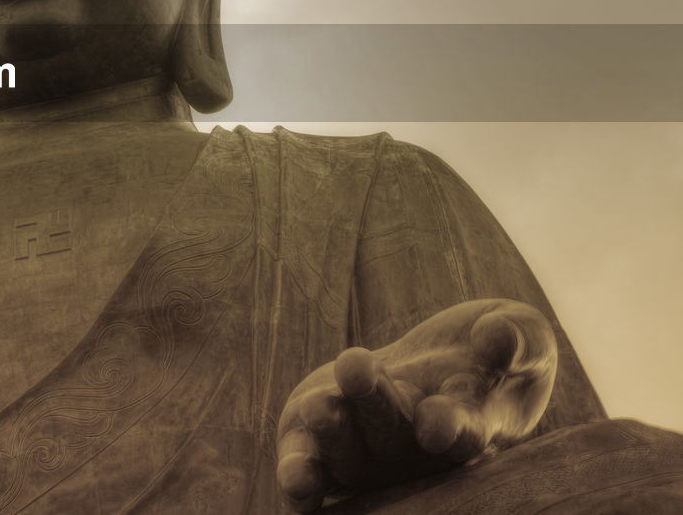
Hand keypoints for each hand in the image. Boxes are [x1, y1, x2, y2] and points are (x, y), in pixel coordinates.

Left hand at [276, 299, 557, 511]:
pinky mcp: (317, 442)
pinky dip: (300, 475)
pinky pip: (306, 465)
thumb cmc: (490, 352)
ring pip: (346, 451)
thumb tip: (499, 335)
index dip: (449, 428)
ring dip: (331, 431)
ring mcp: (364, 453)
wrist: (441, 362)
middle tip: (357, 367)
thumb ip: (520, 340)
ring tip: (319, 405)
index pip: (460, 432)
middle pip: (392, 434)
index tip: (437, 424)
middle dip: (376, 404)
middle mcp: (412, 450)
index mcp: (467, 426)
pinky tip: (293, 481)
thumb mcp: (524, 338)